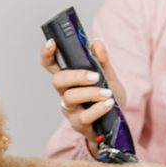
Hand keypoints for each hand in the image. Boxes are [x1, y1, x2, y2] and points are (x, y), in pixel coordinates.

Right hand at [41, 39, 126, 156]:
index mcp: (69, 78)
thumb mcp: (109, 76)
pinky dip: (97, 109)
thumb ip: (102, 61)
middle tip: (95, 76)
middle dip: (75, 76)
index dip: (47, 54)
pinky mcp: (78, 124)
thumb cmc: (108, 97)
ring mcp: (70, 109)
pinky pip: (83, 116)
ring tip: (107, 93)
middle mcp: (65, 92)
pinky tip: (109, 104)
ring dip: (90, 93)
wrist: (117, 122)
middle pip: (57, 80)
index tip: (52, 43)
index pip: (52, 65)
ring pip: (69, 97)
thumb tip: (97, 42)